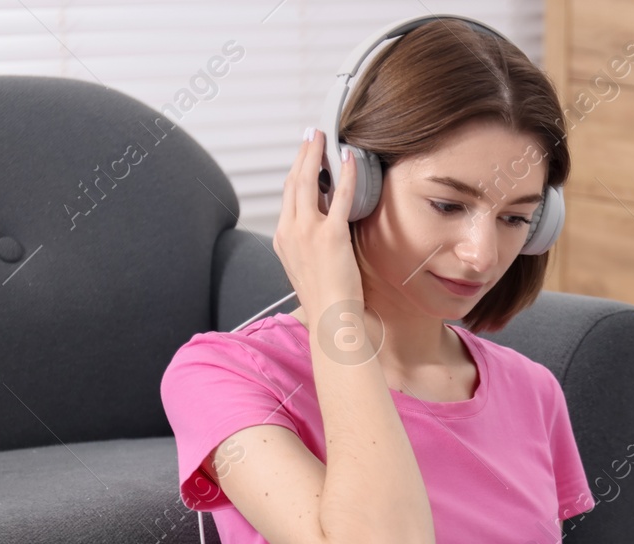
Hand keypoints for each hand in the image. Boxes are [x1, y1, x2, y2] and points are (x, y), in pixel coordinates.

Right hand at [273, 127, 365, 336]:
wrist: (329, 318)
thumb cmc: (324, 299)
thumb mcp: (306, 268)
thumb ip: (309, 245)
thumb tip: (321, 230)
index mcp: (283, 239)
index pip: (288, 197)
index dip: (296, 172)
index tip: (304, 157)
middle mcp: (290, 231)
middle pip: (294, 182)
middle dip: (302, 155)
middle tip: (312, 136)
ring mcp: (308, 232)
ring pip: (309, 182)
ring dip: (317, 155)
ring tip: (324, 138)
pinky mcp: (331, 236)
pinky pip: (340, 197)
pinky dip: (346, 175)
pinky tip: (351, 160)